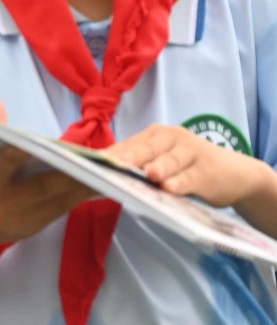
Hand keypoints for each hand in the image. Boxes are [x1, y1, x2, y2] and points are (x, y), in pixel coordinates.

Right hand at [0, 95, 93, 248]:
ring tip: (110, 168)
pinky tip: (97, 180)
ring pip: (59, 201)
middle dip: (71, 172)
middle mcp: (1, 208)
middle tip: (98, 157)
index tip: (45, 141)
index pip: (4, 165)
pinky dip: (79, 193)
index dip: (23, 153)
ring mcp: (19, 223)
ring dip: (85, 184)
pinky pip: (61, 209)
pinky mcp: (34, 230)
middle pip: (42, 187)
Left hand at [112, 124, 263, 206]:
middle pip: (147, 147)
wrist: (235, 173)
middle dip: (130, 156)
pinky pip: (192, 176)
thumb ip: (138, 167)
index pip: (128, 145)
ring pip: (171, 159)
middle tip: (114, 164)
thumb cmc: (187, 168)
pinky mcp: (208, 169)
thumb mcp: (162, 163)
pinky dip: (181, 182)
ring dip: (159, 166)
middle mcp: (172, 137)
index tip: (90, 162)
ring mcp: (192, 151)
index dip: (110, 154)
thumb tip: (100, 175)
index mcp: (154, 135)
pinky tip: (171, 188)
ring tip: (149, 175)